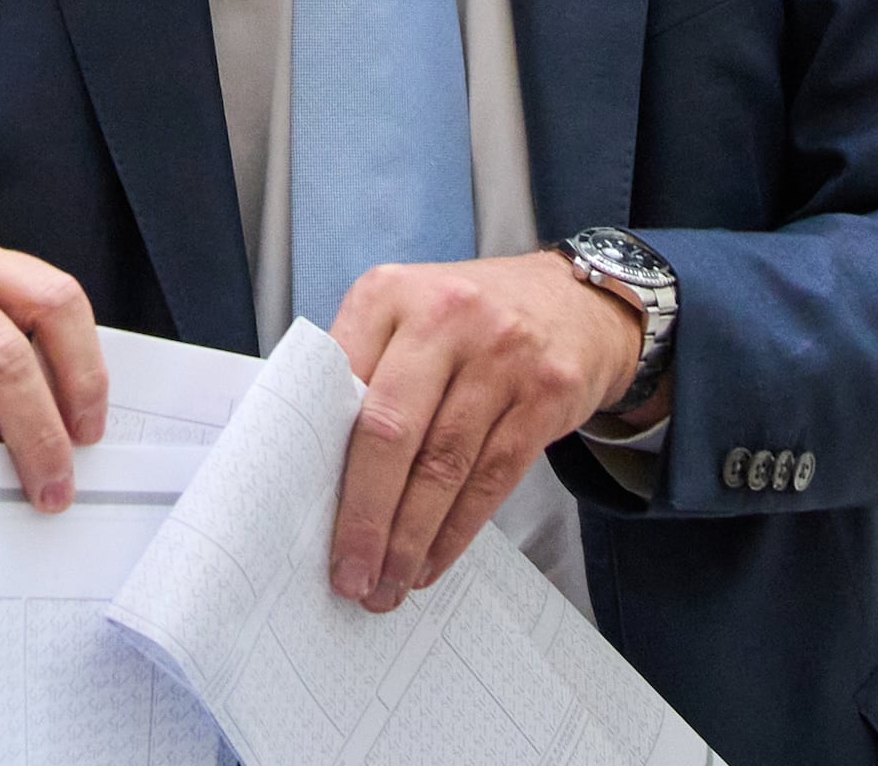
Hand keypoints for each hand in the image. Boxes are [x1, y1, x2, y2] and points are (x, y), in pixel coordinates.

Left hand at [325, 250, 645, 612]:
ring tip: (389, 583)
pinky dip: (458, 530)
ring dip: (411, 539)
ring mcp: (505, 353)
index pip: (339, 389)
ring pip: (445, 465)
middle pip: (392, 433)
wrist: (577, 303)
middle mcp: (449, 315)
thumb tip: (308, 478)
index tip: (300, 524)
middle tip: (351, 577)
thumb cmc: (468, 323)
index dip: (318, 464)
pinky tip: (434, 559)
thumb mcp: (404, 318)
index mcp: (389, 294)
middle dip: (366, 518)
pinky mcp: (549, 391)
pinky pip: (494, 477)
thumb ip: (359, 374)